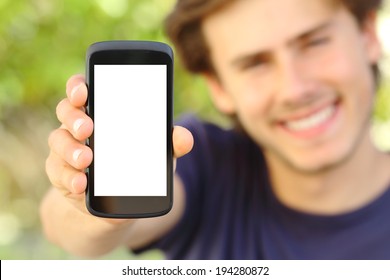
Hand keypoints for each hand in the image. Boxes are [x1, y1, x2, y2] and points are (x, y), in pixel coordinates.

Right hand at [45, 74, 192, 214]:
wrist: (121, 199)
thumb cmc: (138, 164)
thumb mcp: (157, 153)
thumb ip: (170, 143)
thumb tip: (185, 138)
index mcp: (101, 112)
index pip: (84, 90)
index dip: (79, 86)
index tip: (85, 89)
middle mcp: (79, 126)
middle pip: (66, 111)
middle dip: (74, 117)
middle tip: (88, 128)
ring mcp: (67, 149)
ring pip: (58, 140)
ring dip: (70, 149)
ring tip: (87, 159)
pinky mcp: (63, 174)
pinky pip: (59, 173)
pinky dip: (70, 178)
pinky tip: (81, 183)